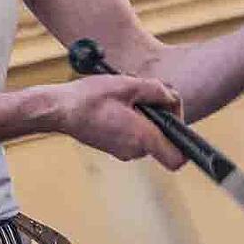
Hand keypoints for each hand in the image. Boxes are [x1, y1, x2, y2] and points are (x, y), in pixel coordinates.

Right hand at [53, 75, 186, 170]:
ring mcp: (122, 151)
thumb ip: (157, 90)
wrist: (59, 110)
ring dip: (145, 115)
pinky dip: (133, 119)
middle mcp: (134, 151)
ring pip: (148, 135)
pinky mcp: (113, 146)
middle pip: (163, 138)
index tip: (175, 117)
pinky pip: (134, 135)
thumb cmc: (90, 98)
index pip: (177, 158)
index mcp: (142, 138)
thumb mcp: (128, 85)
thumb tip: (172, 97)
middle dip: (161, 115)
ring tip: (128, 96)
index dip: (184, 140)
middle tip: (146, 94)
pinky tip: (118, 104)